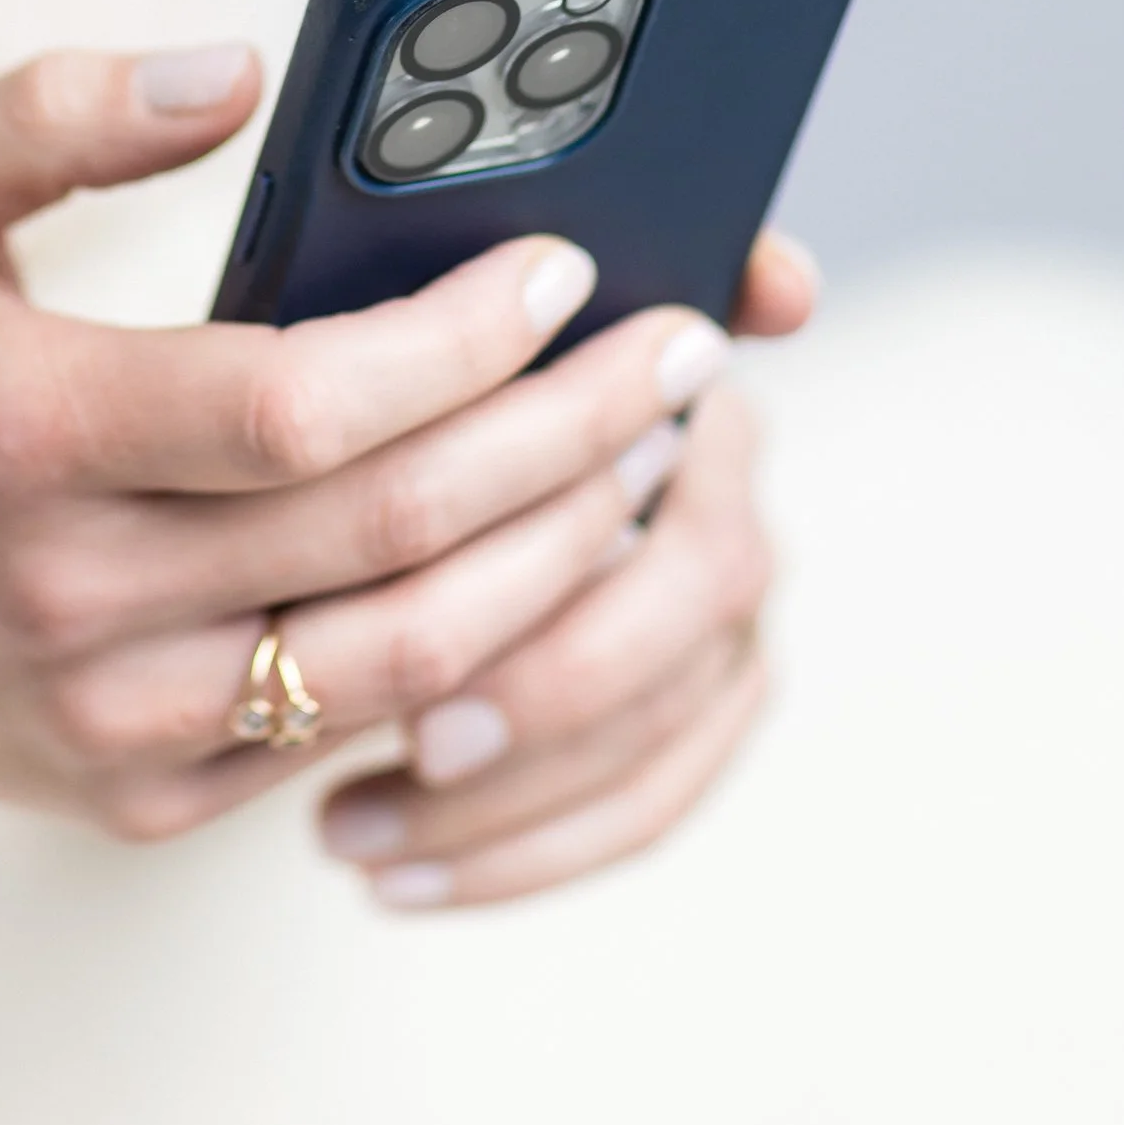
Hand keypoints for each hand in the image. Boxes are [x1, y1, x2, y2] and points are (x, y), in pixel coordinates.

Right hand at [0, 48, 782, 846]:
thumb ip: (56, 109)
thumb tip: (242, 72)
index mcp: (18, 433)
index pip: (296, 410)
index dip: (453, 346)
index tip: (560, 270)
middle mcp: (67, 602)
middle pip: (389, 541)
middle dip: (565, 438)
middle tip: (676, 350)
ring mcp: (112, 725)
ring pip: (403, 663)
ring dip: (555, 556)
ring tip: (645, 451)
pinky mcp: (144, 800)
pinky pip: (352, 731)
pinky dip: (474, 650)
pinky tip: (542, 555)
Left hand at [312, 234, 818, 908]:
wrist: (451, 415)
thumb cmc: (424, 353)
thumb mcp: (430, 294)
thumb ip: (537, 255)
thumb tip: (771, 281)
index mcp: (691, 389)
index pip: (697, 460)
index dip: (597, 523)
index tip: (477, 580)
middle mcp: (730, 506)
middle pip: (691, 609)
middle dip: (548, 684)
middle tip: (416, 730)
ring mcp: (717, 623)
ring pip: (654, 733)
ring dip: (508, 797)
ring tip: (352, 817)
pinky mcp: (678, 719)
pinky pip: (632, 808)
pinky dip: (515, 853)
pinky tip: (390, 869)